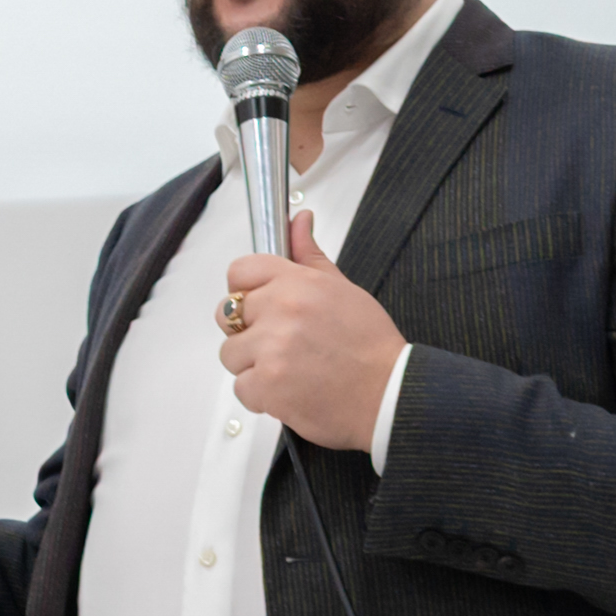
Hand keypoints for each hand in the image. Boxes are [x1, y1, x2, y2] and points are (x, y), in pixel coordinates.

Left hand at [218, 210, 405, 450]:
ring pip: (230, 353)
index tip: (258, 306)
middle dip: (249, 331)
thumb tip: (299, 220)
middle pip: (227, 314)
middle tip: (281, 344)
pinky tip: (290, 390)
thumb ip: (311, 256)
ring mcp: (271, 348)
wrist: (388, 395)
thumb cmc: (369, 345)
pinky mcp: (267, 385)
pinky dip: (260, 396)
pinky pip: (241, 387)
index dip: (245, 290)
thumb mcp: (343, 289)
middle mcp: (281, 310)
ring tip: (289, 369)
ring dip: (252, 365)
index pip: (240, 271)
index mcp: (297, 282)